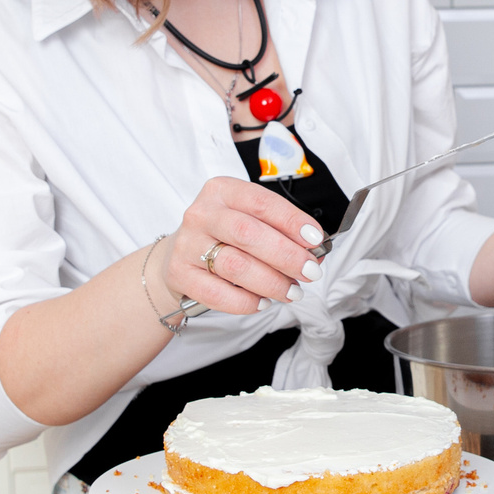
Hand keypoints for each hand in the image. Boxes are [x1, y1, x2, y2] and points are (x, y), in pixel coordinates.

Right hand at [165, 177, 325, 314]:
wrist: (178, 254)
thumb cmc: (223, 235)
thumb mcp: (248, 219)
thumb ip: (278, 230)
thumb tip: (313, 251)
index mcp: (222, 191)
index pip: (261, 202)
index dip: (292, 221)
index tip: (315, 239)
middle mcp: (202, 214)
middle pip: (248, 234)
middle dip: (286, 256)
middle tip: (309, 272)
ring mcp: (187, 244)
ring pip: (235, 266)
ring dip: (271, 282)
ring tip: (292, 291)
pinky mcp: (179, 274)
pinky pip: (217, 293)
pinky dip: (246, 302)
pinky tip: (263, 302)